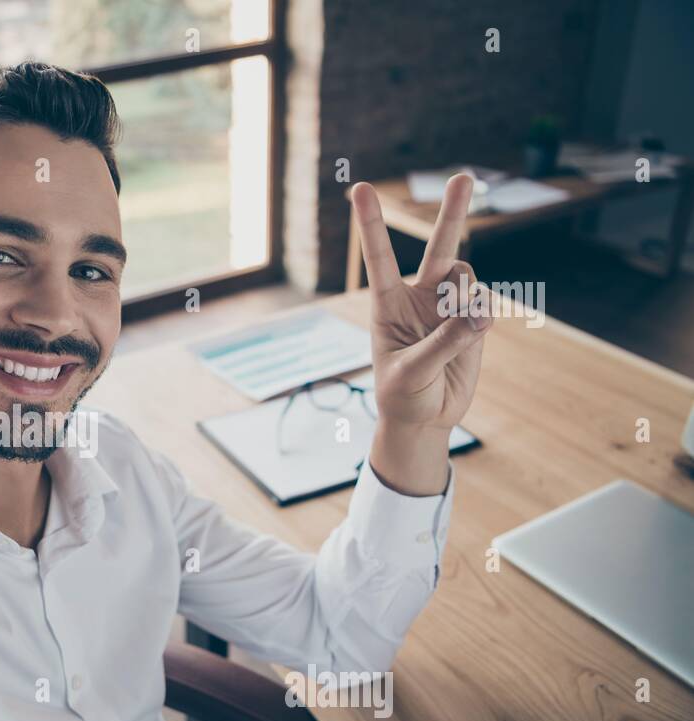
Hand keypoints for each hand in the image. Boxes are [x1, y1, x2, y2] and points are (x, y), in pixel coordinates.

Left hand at [351, 173, 490, 430]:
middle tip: (463, 177)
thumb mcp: (412, 372)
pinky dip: (480, 316)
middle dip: (452, 212)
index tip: (361, 188)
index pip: (380, 259)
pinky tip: (474, 333)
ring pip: (466, 278)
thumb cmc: (403, 395)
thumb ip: (444, 342)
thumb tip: (480, 312)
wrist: (425, 419)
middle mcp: (419, 298)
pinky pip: (484, 304)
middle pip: (438, 247)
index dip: (371, 224)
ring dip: (465, 295)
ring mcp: (448, 307)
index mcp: (388, 305)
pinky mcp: (473, 322)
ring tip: (457, 323)